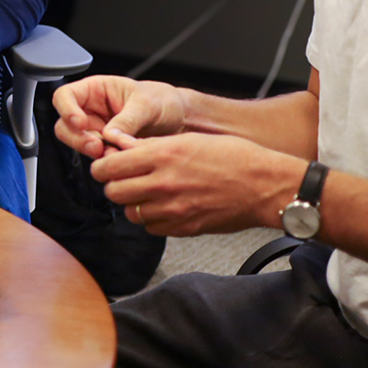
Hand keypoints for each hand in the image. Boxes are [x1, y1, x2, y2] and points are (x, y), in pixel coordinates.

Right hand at [52, 74, 189, 158]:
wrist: (180, 120)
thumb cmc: (163, 101)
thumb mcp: (147, 105)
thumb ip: (127, 120)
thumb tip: (109, 135)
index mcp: (96, 90)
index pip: (65, 95)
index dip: (66, 109)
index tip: (80, 122)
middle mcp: (91, 110)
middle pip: (65, 125)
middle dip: (78, 138)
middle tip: (97, 146)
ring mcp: (96, 131)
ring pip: (77, 143)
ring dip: (91, 151)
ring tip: (114, 153)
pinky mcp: (105, 148)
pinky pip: (96, 156)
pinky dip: (105, 160)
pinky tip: (120, 158)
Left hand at [89, 132, 305, 236]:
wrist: (266, 185)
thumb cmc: (235, 157)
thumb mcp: (189, 139)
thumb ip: (152, 147)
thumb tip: (123, 148)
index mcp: (163, 154)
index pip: (109, 166)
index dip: (101, 167)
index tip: (104, 167)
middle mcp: (164, 182)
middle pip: (113, 192)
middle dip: (115, 186)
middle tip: (125, 181)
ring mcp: (173, 208)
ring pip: (131, 213)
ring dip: (134, 204)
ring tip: (148, 194)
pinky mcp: (184, 228)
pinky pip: (152, 228)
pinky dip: (153, 220)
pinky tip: (166, 208)